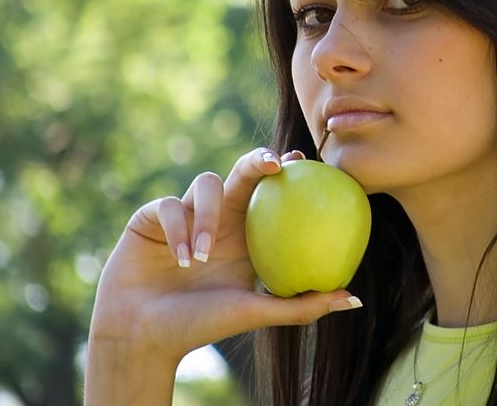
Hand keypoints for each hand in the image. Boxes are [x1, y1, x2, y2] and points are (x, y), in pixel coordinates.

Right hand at [88, 148, 362, 361]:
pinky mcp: (152, 216)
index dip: (287, 171)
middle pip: (242, 173)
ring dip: (207, 215)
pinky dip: (178, 230)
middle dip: (257, 160)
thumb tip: (354, 301)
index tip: (305, 162)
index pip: (271, 193)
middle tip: (273, 165)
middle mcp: (218, 218)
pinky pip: (169, 205)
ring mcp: (186, 214)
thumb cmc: (200, 326)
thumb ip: (301, 306)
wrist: (141, 337)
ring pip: (205, 185)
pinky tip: (180, 259)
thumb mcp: (254, 313)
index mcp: (245, 234)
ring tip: (201, 255)